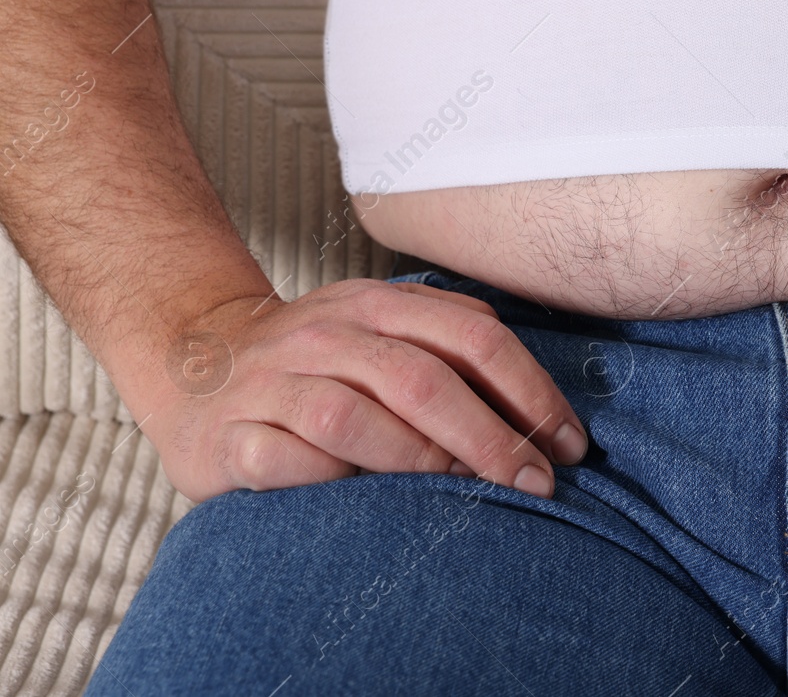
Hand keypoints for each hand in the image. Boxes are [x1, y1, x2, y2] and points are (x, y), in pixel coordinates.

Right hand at [125, 278, 586, 502]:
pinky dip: (330, 483)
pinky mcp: (228, 436)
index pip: (473, 338)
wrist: (194, 358)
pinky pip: (284, 461)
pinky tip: (366, 507)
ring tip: (468, 498)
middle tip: (536, 484)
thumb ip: (454, 348)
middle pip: (422, 380)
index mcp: (379, 304)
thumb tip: (546, 410)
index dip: (530, 392)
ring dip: (421, 462)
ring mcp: (273, 383)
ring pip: (354, 419)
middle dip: (491, 438)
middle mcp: (327, 334)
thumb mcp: (387, 330)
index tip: (568, 444)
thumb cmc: (321, 359)